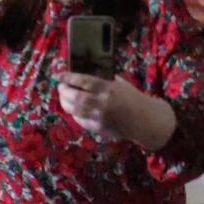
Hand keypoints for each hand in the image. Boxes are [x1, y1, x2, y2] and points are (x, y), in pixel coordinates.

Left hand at [58, 72, 175, 149]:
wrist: (144, 120)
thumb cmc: (132, 98)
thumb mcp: (120, 84)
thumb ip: (103, 80)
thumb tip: (84, 74)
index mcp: (108, 88)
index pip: (83, 81)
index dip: (68, 78)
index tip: (59, 75)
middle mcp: (102, 103)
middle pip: (75, 97)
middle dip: (64, 91)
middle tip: (61, 87)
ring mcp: (100, 117)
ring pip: (75, 110)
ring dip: (66, 103)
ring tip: (64, 98)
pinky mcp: (99, 129)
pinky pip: (81, 121)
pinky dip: (75, 114)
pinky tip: (74, 110)